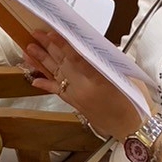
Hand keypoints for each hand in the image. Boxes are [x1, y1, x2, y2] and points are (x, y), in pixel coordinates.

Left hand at [25, 29, 143, 140]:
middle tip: (35, 34)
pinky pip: (57, 92)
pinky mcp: (75, 104)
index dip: (62, 45)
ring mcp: (77, 96)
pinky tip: (34, 79)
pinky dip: (46, 85)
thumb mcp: (126, 76)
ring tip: (28, 50)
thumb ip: (109, 61)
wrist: (130, 128)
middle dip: (48, 48)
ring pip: (56, 75)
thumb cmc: (134, 100)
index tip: (51, 33)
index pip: (76, 57)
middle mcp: (83, 87)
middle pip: (62, 63)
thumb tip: (94, 46)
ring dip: (41, 62)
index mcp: (98, 79)